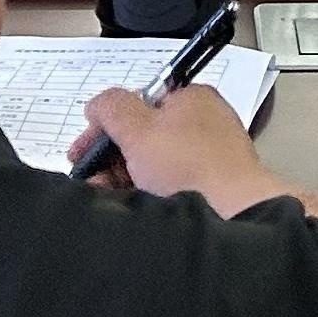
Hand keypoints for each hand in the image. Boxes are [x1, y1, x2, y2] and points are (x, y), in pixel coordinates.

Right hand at [74, 80, 275, 208]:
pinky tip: (133, 208)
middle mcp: (204, 124)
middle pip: (143, 137)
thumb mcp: (140, 129)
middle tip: (91, 177)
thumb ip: (112, 108)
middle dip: (111, 158)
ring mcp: (209, 159)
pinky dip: (147, 196)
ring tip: (108, 197)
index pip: (137, 103)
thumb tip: (98, 104)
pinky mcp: (211, 189)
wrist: (233, 218)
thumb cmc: (191, 168)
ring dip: (124, 180)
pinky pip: (170, 188)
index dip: (105, 125)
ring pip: (154, 166)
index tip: (83, 149)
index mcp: (191, 98)